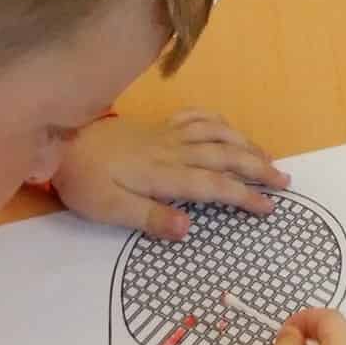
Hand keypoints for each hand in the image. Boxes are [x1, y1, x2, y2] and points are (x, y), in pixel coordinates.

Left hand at [52, 112, 289, 237]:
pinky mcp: (157, 126)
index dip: (245, 196)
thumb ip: (150, 218)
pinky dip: (218, 121)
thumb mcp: (110, 210)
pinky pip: (196, 116)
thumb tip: (190, 228)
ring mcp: (167, 134)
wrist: (60, 141)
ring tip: (268, 156)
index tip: (270, 207)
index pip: (215, 186)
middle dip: (258, 167)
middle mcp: (174, 150)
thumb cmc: (85, 181)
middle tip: (285, 181)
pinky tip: (227, 128)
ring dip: (246, 144)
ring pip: (217, 133)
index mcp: (165, 174)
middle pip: (226, 155)